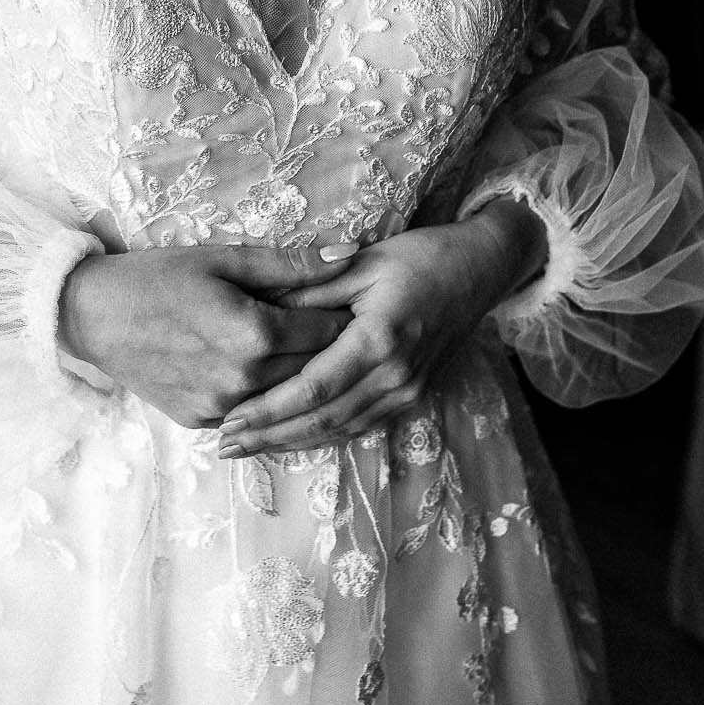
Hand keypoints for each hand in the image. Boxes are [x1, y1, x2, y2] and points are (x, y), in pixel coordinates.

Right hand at [57, 239, 355, 430]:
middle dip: (331, 348)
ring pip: (287, 398)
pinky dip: (264, 395)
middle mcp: (243, 380)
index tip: (353, 302)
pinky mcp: (201, 422)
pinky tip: (262, 371)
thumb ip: (291, 264)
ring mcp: (221, 408)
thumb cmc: (158, 276)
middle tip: (336, 323)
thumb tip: (350, 255)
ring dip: (300, 376)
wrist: (91, 315)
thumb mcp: (223, 259)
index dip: (346, 315)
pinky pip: (251, 412)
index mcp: (255, 334)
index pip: (330, 332)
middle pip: (315, 369)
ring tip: (304, 348)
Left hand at [216, 199, 545, 456]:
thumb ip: (311, 289)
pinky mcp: (411, 397)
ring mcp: (407, 391)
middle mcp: (396, 376)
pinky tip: (290, 438)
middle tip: (225, 445)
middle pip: (323, 419)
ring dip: (291, 442)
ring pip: (340, 429)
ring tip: (246, 447)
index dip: (270, 411)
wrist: (478, 270)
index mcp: (380, 339)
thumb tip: (259, 310)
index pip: (314, 388)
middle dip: (270, 436)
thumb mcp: (361, 262)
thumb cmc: (419, 257)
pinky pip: (359, 425)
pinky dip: (321, 435)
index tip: (230, 421)